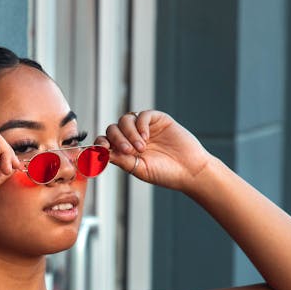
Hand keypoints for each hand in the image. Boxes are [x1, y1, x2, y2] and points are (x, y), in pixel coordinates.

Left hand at [97, 110, 212, 191]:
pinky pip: (142, 115)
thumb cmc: (166, 174)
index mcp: (125, 152)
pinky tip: (147, 137)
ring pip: (125, 120)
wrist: (190, 170)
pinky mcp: (157, 120)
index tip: (103, 149)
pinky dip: (140, 124)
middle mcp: (132, 138)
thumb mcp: (139, 169)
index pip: (106, 141)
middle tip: (128, 150)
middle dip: (117, 139)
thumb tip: (100, 153)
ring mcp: (144, 128)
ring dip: (129, 133)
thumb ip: (120, 160)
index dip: (101, 143)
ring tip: (141, 147)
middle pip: (113, 129)